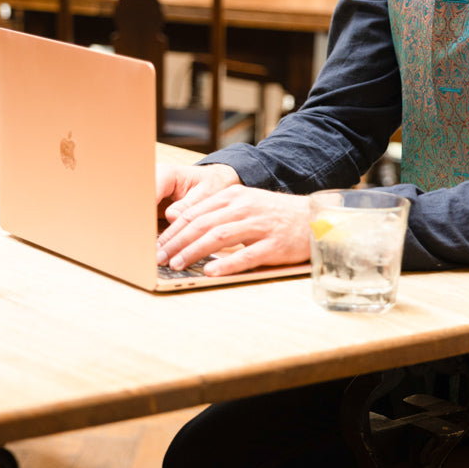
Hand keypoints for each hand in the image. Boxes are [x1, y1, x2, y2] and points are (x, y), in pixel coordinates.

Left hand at [156, 164, 310, 275]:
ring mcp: (259, 225)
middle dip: (177, 242)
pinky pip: (246, 255)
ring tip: (177, 264)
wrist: (312, 218)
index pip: (195, 213)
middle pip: (202, 224)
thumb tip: (180, 221)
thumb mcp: (244, 204)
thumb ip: (215, 211)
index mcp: (233, 196)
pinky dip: (226, 264)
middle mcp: (244, 208)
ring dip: (194, 251)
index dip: (173, 230)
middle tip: (159, 257)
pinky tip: (210, 271)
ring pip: (219, 236)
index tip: (157, 245)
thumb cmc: (273, 214)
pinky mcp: (273, 244)